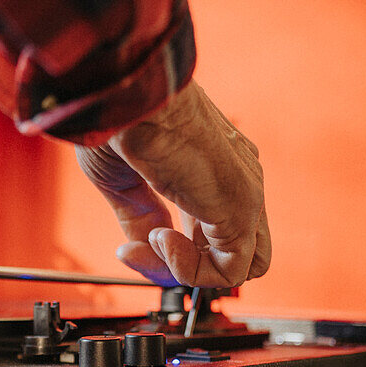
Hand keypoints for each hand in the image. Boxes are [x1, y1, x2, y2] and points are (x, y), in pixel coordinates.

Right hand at [76, 80, 269, 286]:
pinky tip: (160, 238)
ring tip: (152, 241)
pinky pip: (231, 268)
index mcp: (211, 171)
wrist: (125, 96)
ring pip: (240, 264)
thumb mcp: (123, 180)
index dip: (168, 253)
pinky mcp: (242, 206)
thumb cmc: (120, 119)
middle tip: (143, 252)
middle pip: (234, 252)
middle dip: (186, 266)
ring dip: (188, 270)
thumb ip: (140, 218)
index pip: (210, 233)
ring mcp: (244, 193)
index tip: (128, 248)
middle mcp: (236, 182)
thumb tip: (144, 248)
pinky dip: (191, 270)